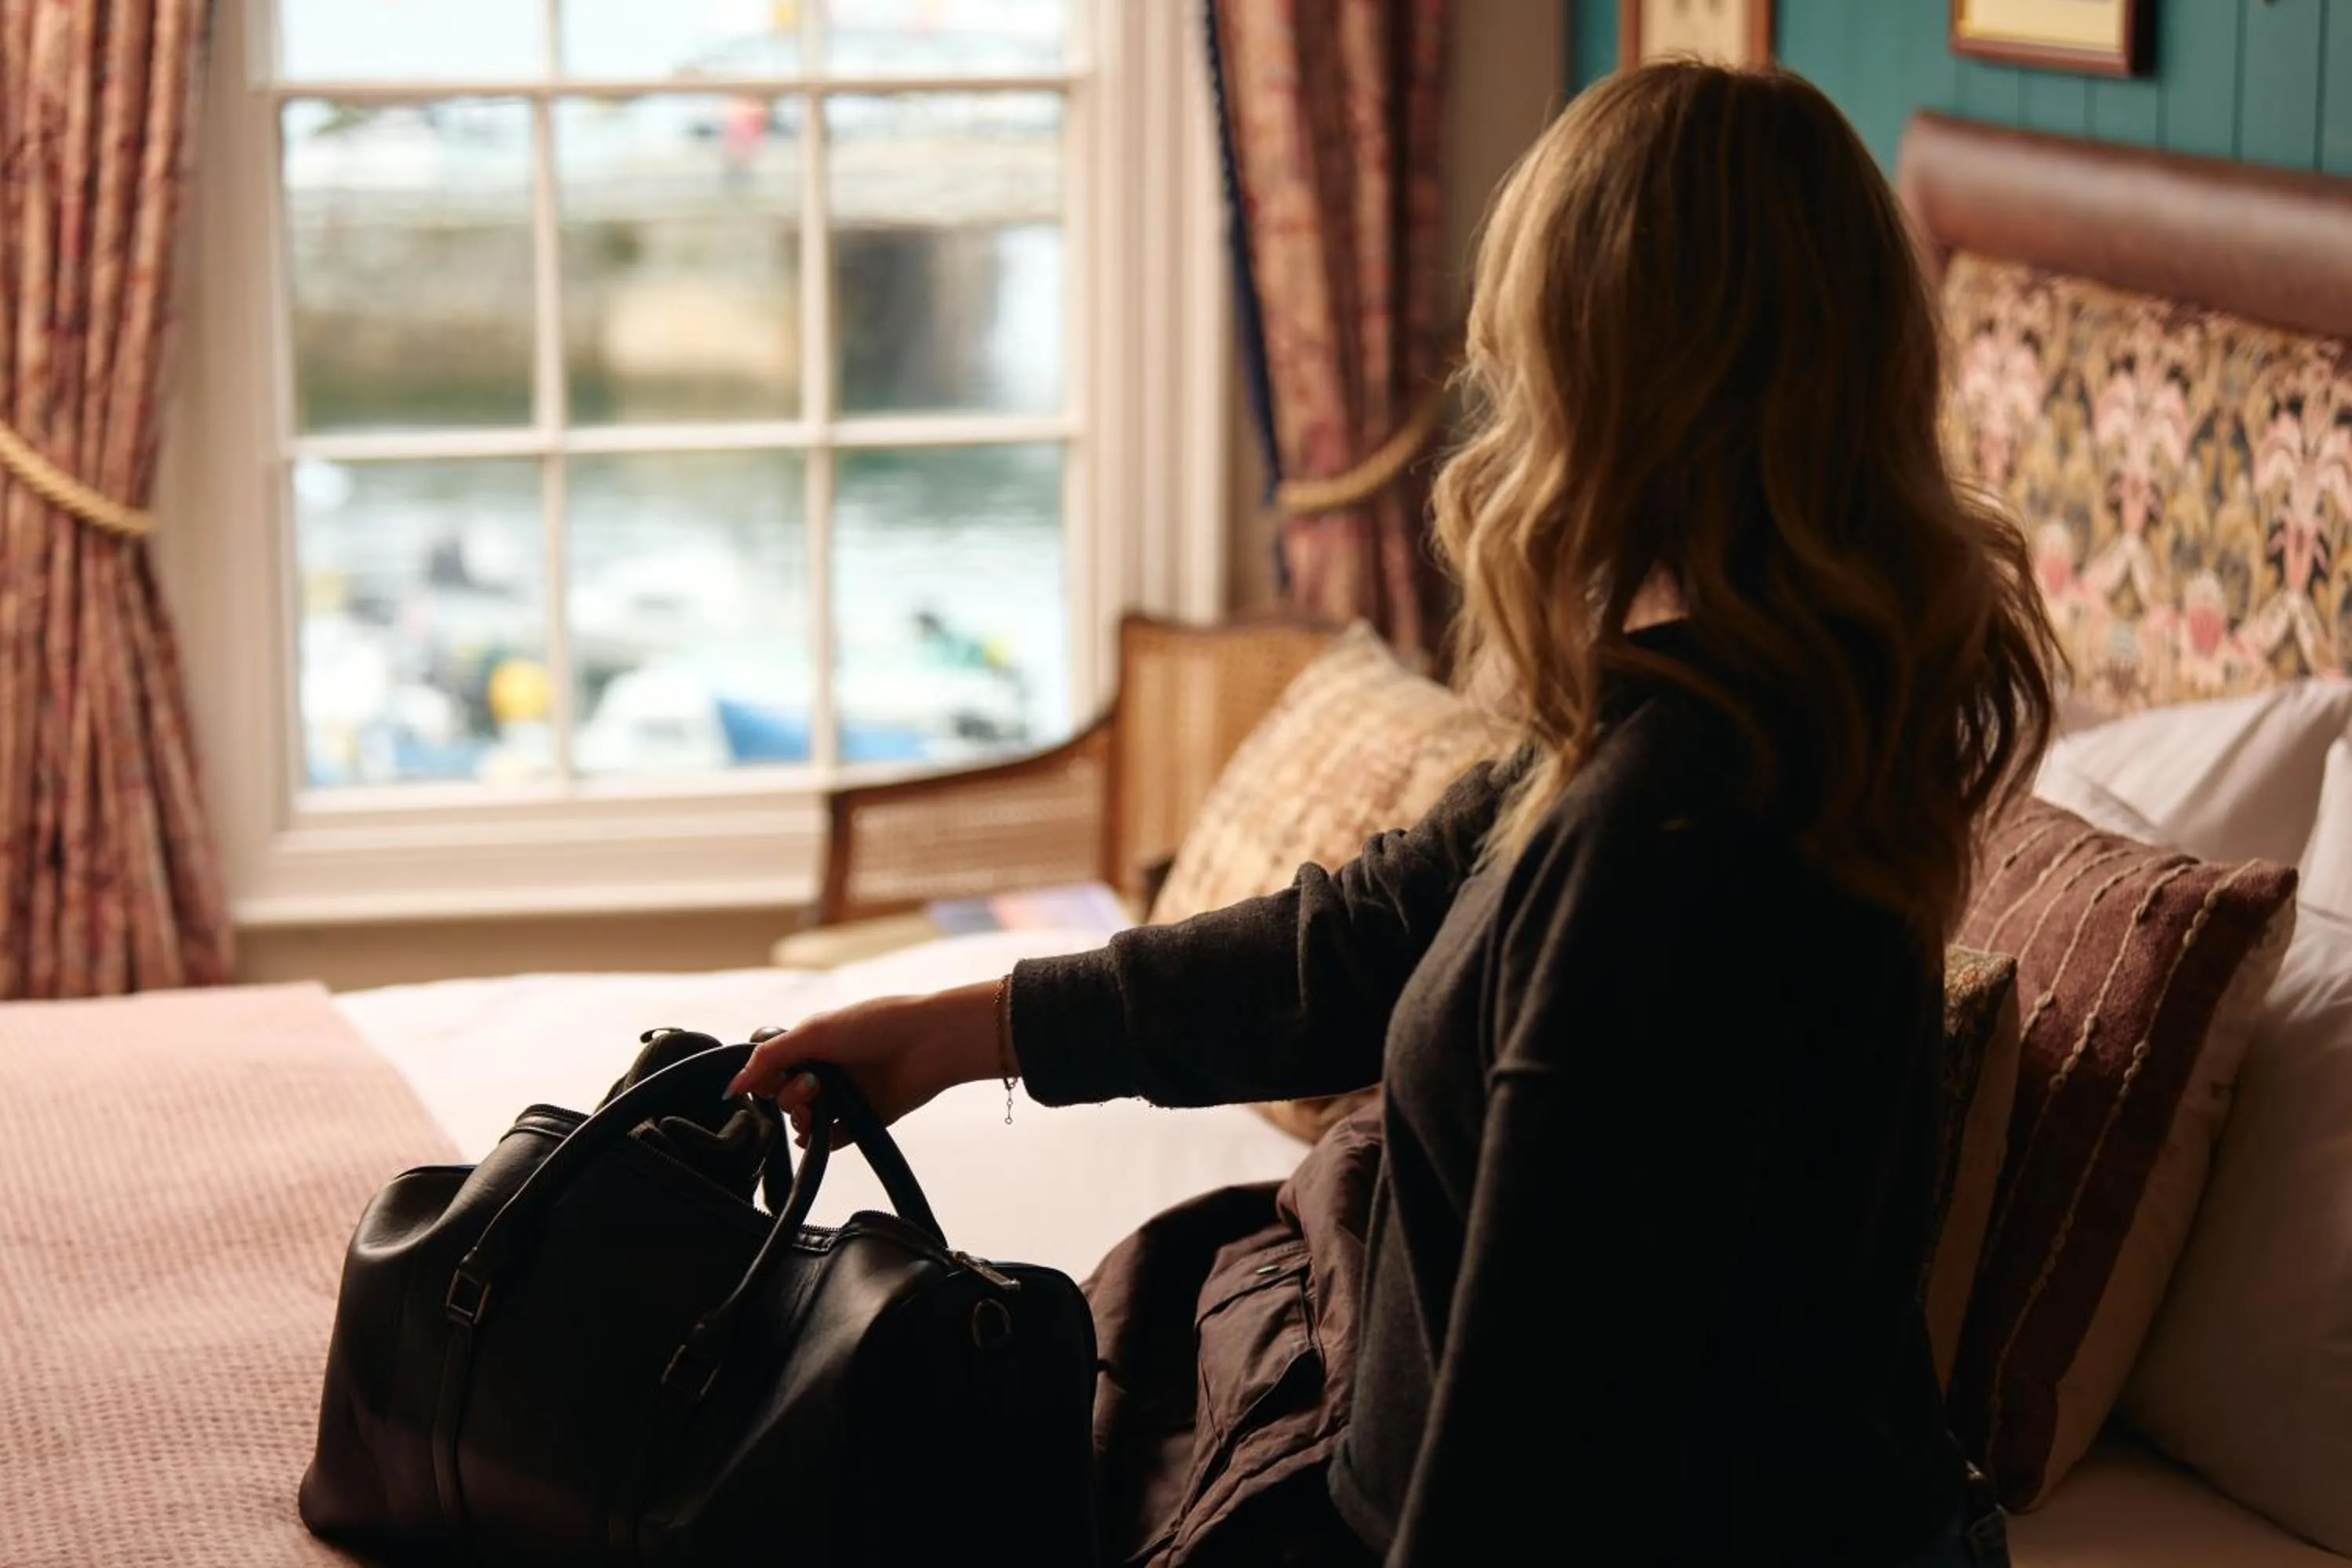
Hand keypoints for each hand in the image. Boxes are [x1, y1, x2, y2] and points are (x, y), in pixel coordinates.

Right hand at [726, 980, 1004, 1146]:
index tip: (774, 1079)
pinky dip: (823, 1141)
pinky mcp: (864, 1120)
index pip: (772, 1072)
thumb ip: (768, 1057)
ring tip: (821, 1104)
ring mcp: (845, 1097)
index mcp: (813, 1046)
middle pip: (786, 1099)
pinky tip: (822, 1134)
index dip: (767, 1080)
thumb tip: (733, 1084)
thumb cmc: (876, 1023)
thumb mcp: (812, 1031)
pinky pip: (832, 1140)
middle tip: (811, 1085)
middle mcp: (827, 1071)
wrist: (927, 1042)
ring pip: (805, 1122)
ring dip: (804, 1119)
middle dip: (790, 1097)